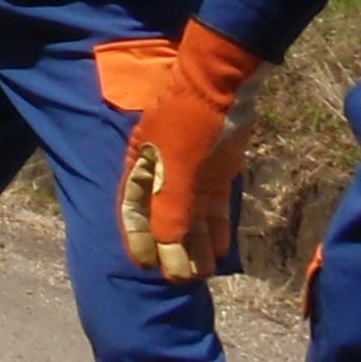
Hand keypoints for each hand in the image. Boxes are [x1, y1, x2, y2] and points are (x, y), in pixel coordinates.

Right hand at [116, 20, 265, 279]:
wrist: (227, 82)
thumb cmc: (193, 119)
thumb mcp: (179, 163)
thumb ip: (171, 205)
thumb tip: (165, 247)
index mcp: (142, 166)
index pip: (134, 210)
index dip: (139, 239)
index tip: (146, 266)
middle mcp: (164, 173)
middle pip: (163, 218)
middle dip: (171, 249)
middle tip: (182, 279)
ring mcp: (191, 172)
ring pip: (190, 216)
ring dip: (195, 244)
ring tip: (202, 273)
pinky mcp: (217, 172)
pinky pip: (213, 208)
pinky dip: (216, 229)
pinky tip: (221, 251)